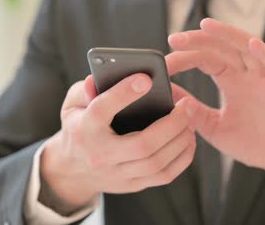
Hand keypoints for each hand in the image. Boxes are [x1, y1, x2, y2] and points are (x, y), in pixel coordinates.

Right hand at [40, 74, 195, 213]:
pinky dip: (182, 157)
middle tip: (188, 104)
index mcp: (84, 129)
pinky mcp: (132, 185)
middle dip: (171, 123)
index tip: (146, 79)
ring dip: (180, 140)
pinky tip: (188, 139)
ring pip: (156, 163)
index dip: (124, 93)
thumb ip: (86, 89)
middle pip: (142, 144)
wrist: (73, 170)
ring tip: (191, 119)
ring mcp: (117, 175)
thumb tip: (98, 79)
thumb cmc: (80, 127)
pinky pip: (163, 176)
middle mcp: (100, 155)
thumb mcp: (73, 103)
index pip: (102, 110)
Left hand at [167, 18, 264, 178]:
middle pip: (223, 47)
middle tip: (176, 39)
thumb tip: (168, 95)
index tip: (165, 62)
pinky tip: (252, 44)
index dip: (186, 56)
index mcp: (231, 81)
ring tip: (207, 26)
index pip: (206, 59)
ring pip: (248, 48)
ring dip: (229, 35)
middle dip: (200, 40)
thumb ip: (193, 111)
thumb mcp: (214, 127)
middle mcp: (248, 75)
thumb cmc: (254, 143)